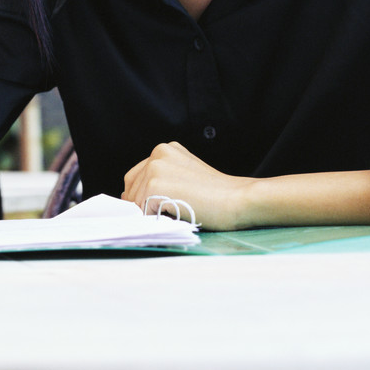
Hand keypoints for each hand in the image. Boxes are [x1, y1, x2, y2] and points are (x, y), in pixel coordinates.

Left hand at [122, 141, 250, 230]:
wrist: (238, 199)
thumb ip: (163, 179)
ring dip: (150, 214)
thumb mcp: (186, 175)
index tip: (156, 207)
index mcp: (165, 150)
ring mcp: (154, 169)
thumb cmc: (217, 195)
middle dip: (142, 205)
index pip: (136, 177)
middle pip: (131, 188)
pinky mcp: (154, 185)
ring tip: (177, 212)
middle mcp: (157, 154)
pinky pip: (141, 211)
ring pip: (135, 202)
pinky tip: (175, 215)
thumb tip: (132, 198)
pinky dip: (154, 220)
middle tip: (165, 213)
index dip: (141, 196)